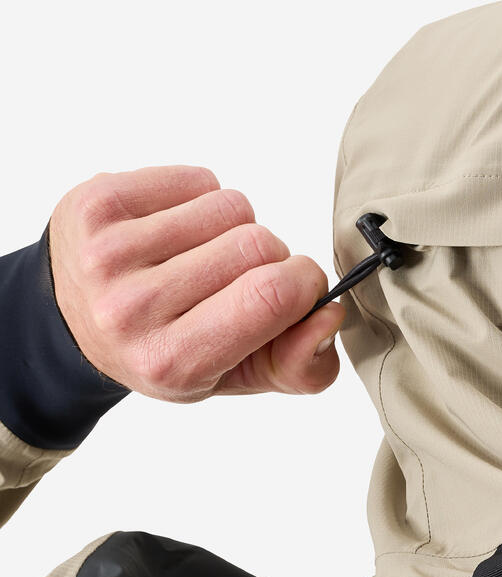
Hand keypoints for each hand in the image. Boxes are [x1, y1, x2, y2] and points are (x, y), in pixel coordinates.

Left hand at [48, 165, 345, 400]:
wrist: (78, 325)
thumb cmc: (172, 351)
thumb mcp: (240, 379)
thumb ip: (301, 366)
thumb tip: (331, 313)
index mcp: (171, 360)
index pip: (270, 294)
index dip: (305, 282)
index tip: (300, 289)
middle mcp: (131, 308)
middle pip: (257, 245)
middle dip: (272, 258)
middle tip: (244, 280)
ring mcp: (108, 251)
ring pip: (231, 206)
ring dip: (237, 228)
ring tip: (209, 257)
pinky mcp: (97, 201)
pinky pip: (197, 179)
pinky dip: (204, 200)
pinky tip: (182, 232)